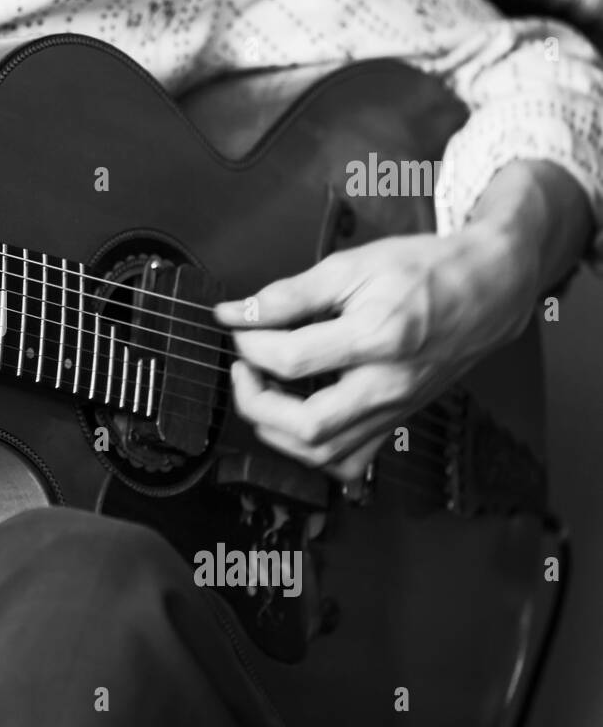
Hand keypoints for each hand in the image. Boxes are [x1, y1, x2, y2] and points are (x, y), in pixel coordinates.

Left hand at [213, 220, 537, 481]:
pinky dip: (312, 450)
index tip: (239, 327)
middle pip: (308, 427)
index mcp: (379, 338)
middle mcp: (389, 384)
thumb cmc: (427, 272)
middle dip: (256, 402)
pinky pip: (349, 460)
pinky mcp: (398, 421)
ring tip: (263, 390)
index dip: (250, 344)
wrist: (489, 287)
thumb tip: (237, 313)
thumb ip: (288, 295)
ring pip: (324, 454)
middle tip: (243, 369)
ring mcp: (396, 409)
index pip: (291, 360)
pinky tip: (296, 419)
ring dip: (276, 430)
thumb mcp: (351, 266)